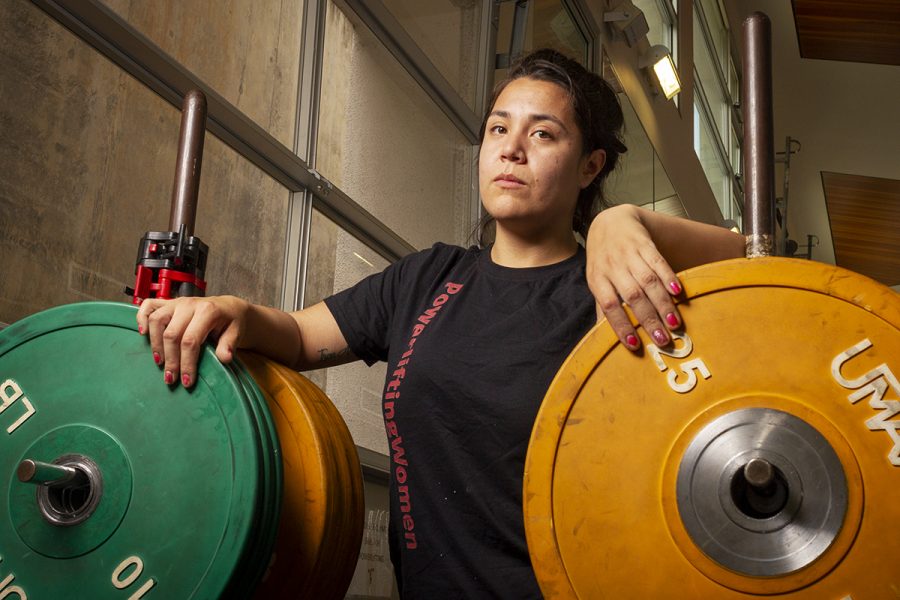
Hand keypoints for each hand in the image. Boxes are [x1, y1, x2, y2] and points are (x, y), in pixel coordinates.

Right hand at [136, 295, 249, 387]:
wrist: (229, 307)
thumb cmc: (231, 322)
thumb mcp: (236, 333)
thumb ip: (229, 345)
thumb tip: (224, 359)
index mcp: (208, 311)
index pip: (191, 340)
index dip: (187, 363)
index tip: (187, 382)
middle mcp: (189, 304)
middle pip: (171, 334)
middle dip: (171, 360)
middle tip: (171, 379)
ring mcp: (177, 302)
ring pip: (157, 320)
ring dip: (155, 344)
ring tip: (160, 363)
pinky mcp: (168, 302)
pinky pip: (148, 305)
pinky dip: (141, 317)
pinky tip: (142, 333)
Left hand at [585, 204, 681, 350]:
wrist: (610, 221)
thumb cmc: (604, 257)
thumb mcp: (596, 281)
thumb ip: (602, 306)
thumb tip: (601, 337)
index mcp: (597, 279)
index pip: (609, 305)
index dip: (620, 325)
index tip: (634, 344)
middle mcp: (613, 267)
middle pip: (632, 296)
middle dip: (648, 319)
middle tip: (663, 339)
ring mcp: (629, 254)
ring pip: (648, 281)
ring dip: (662, 303)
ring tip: (674, 323)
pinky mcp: (645, 244)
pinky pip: (658, 261)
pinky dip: (668, 276)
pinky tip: (678, 291)